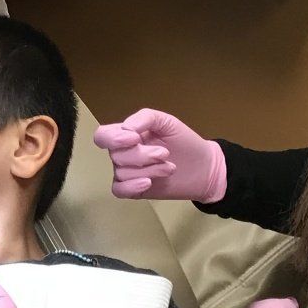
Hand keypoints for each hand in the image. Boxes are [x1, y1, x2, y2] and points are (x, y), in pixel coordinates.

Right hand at [91, 109, 226, 202]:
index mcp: (127, 135)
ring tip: (169, 168)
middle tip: (165, 154)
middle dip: (142, 155)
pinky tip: (148, 183)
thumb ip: (145, 118)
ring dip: (149, 170)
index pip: (103, 135)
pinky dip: (131, 186)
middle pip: (115, 156)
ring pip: (122, 172)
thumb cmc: (185, 142)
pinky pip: (119, 190)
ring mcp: (128, 173)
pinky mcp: (135, 190)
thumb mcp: (167, 122)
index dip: (113, 138)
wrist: (204, 168)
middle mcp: (123, 154)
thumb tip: (126, 128)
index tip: (135, 139)